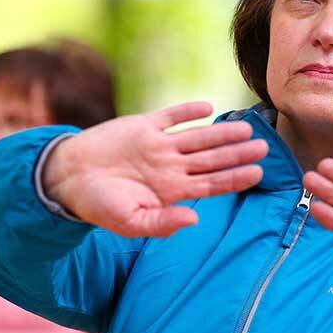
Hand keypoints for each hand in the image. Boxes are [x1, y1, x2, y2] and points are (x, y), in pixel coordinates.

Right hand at [42, 101, 267, 237]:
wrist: (67, 178)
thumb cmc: (98, 206)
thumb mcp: (130, 222)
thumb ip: (163, 223)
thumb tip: (195, 219)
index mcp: (170, 191)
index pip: (211, 184)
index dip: (235, 178)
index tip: (258, 173)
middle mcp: (169, 167)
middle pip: (211, 159)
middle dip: (238, 154)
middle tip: (265, 146)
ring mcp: (158, 146)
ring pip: (198, 138)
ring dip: (222, 134)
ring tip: (247, 129)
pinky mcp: (142, 126)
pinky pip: (170, 117)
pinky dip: (188, 112)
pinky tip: (207, 108)